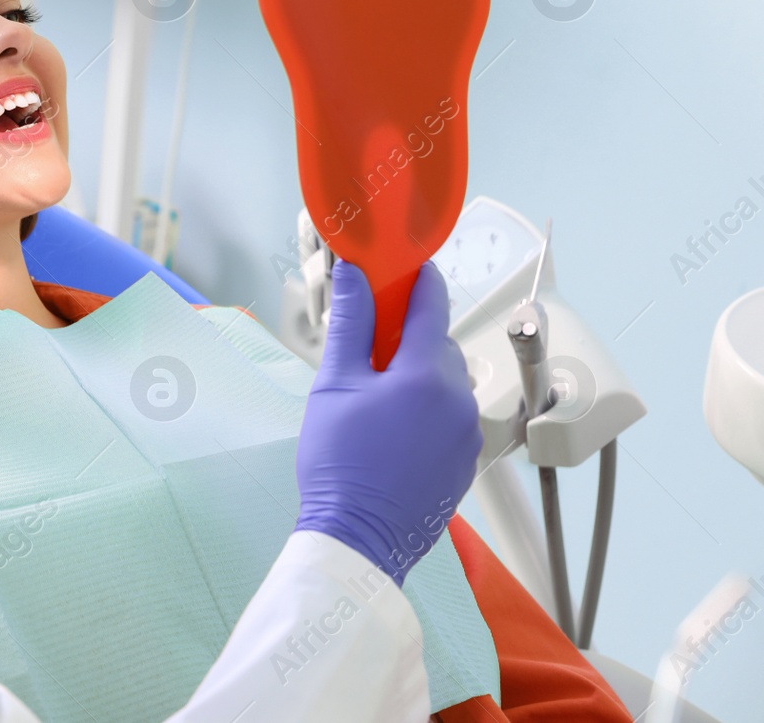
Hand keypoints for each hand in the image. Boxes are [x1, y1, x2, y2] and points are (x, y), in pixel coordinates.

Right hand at [293, 260, 480, 584]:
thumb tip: (355, 274)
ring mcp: (468, 431)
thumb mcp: (334, 385)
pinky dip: (428, 410)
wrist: (358, 536)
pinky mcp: (467, 459)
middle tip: (369, 350)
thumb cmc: (339, 461)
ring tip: (377, 399)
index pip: (430, 305)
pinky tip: (395, 430)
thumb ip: (351, 324)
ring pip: (445, 382)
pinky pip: (451, 416)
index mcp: (425, 373)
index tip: (405, 266)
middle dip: (407, 339)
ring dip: (418, 377)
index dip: (417, 279)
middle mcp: (458, 398)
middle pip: (437, 345)